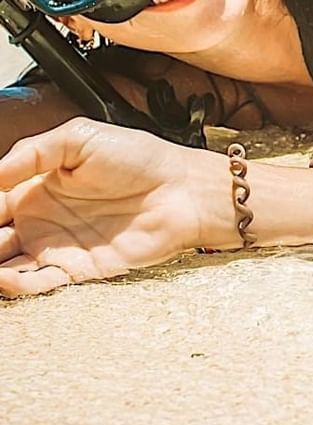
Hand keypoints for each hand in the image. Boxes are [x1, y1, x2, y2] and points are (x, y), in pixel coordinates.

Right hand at [0, 118, 209, 296]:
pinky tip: (5, 277)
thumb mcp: (81, 137)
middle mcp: (42, 221)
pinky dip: (15, 286)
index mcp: (37, 187)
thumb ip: (32, 152)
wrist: (182, 189)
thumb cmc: (141, 158)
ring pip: (7, 267)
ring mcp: (57, 248)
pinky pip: (36, 285)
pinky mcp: (77, 271)